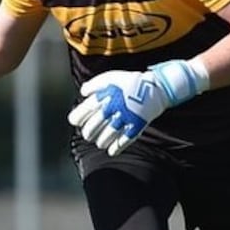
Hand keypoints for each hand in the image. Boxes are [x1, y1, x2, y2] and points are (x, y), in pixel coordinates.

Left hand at [67, 59, 209, 155]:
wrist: (155, 87)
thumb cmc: (129, 82)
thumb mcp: (111, 77)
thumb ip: (95, 85)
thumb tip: (82, 93)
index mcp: (106, 96)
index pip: (87, 109)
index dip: (78, 117)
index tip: (74, 121)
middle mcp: (114, 108)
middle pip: (96, 125)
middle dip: (88, 132)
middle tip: (87, 135)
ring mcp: (126, 118)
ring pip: (108, 134)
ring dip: (101, 141)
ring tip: (98, 143)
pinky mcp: (137, 125)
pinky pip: (125, 140)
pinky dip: (116, 147)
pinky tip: (110, 151)